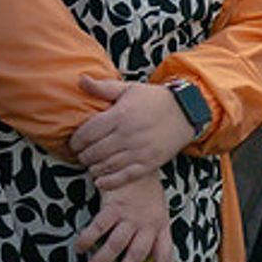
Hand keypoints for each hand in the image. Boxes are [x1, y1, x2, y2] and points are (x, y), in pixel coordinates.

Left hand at [72, 76, 196, 190]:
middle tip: (82, 154)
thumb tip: (80, 79)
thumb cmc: (155, 100)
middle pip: (93, 153)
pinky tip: (100, 180)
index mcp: (121, 115)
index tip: (74, 143)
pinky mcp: (148, 163)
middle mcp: (128, 135)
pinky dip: (108, 182)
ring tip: (92, 164)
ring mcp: (139, 151)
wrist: (186, 112)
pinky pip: (123, 177)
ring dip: (93, 168)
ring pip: (106, 166)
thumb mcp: (130, 89)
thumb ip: (103, 87)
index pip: (87, 134)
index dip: (75, 141)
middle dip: (83, 156)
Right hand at [75, 173, 172, 261]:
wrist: (138, 160)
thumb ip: (148, 234)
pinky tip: (80, 246)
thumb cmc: (146, 191)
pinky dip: (88, 239)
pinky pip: (99, 226)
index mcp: (161, 226)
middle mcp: (148, 222)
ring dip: (102, 261)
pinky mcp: (115, 204)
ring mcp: (132, 214)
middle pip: (137, 255)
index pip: (164, 256)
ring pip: (116, 245)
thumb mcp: (155, 212)